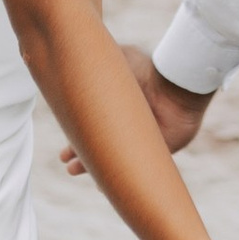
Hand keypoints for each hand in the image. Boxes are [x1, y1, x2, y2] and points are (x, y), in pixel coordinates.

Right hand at [62, 49, 208, 176]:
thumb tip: (67, 54)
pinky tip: (106, 185)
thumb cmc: (146, 70)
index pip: (92, 125)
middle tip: (67, 164)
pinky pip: (140, 166)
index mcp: (118, 104)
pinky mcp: (163, 149)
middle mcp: (130, 122)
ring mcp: (146, 136)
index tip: (63, 151)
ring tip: (77, 171)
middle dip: (82, 155)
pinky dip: (124, 177)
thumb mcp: (115, 61)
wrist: (175, 84)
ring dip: (97, 167)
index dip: (76, 137)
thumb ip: (94, 62)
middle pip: (102, 144)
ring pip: (116, 158)